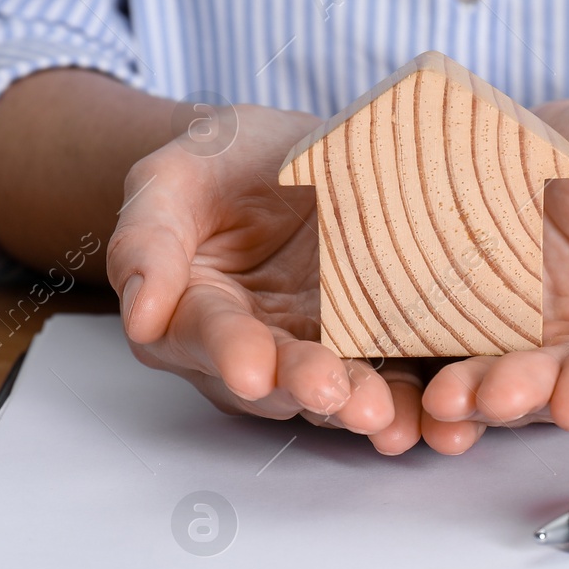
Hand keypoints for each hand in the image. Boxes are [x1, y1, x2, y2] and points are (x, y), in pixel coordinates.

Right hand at [107, 104, 427, 453]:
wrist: (297, 150)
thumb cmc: (225, 159)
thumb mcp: (176, 174)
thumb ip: (148, 238)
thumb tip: (139, 316)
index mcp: (192, 310)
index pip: (207, 335)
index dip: (229, 352)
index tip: (251, 371)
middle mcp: (252, 347)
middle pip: (275, 378)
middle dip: (304, 388)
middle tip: (333, 395)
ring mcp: (315, 351)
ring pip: (332, 391)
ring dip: (358, 407)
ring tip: (383, 417)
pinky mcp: (372, 345)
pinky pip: (390, 380)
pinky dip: (409, 402)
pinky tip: (429, 418)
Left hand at [416, 95, 568, 452]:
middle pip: (564, 387)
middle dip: (530, 397)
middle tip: (498, 397)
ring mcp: (535, 344)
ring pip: (510, 385)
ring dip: (478, 398)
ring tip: (450, 399)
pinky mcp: (483, 327)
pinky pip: (462, 356)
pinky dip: (443, 380)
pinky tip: (424, 394)